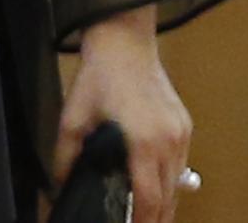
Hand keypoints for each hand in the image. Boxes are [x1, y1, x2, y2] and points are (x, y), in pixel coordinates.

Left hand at [57, 8, 190, 222]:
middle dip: (156, 217)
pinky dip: (169, 178)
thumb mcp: (73, 116)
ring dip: (164, 200)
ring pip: (178, 182)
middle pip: (169, 197)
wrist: (125, 43)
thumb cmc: (98, 77)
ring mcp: (182, 134)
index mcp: (143, 143)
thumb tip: (62, 182)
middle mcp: (169, 142)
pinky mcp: (185, 126)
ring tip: (145, 213)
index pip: (149, 197)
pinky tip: (152, 182)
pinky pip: (180, 163)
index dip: (143, 220)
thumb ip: (67, 153)